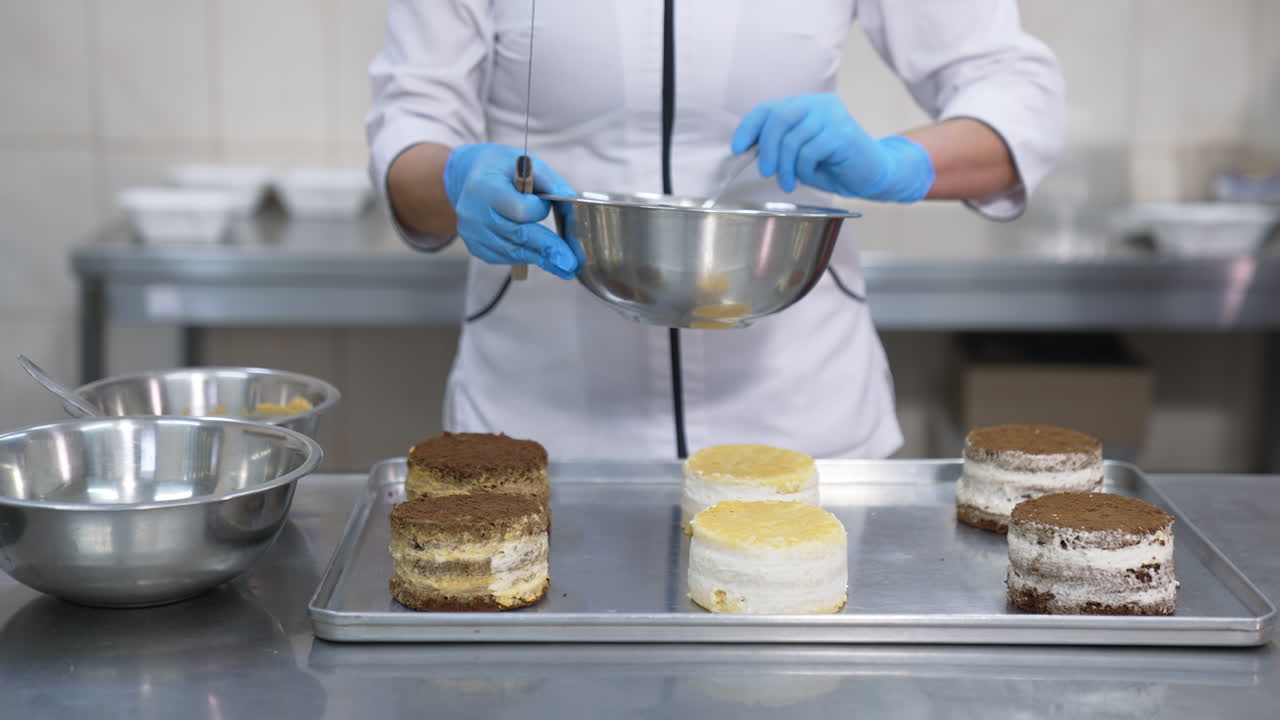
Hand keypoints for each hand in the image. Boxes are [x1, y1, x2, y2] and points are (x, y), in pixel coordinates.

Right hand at [443, 143, 583, 277]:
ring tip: (562, 266)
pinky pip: (503, 256)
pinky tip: (538, 256)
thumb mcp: (528, 164)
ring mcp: (471, 232)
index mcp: (485, 186)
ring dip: (540, 258)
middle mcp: (473, 211)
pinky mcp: (474, 245)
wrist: (470, 175)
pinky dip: (523, 257)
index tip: (547, 206)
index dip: (538, 211)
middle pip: (518, 235)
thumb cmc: (503, 168)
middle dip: (547, 249)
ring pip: (512, 251)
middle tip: (570, 263)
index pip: (519, 209)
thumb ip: (552, 184)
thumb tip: (573, 207)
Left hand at [731, 93, 934, 202]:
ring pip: (792, 138)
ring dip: (785, 166)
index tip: (738, 147)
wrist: (873, 173)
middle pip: (778, 118)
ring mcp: (832, 117)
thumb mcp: (800, 152)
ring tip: (788, 182)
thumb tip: (748, 149)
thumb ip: (780, 144)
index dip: (750, 127)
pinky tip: (806, 177)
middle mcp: (820, 105)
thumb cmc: (834, 165)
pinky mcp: (841, 134)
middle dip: (766, 149)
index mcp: (807, 104)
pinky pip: (809, 151)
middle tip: (765, 171)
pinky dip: (802, 169)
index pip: (770, 108)